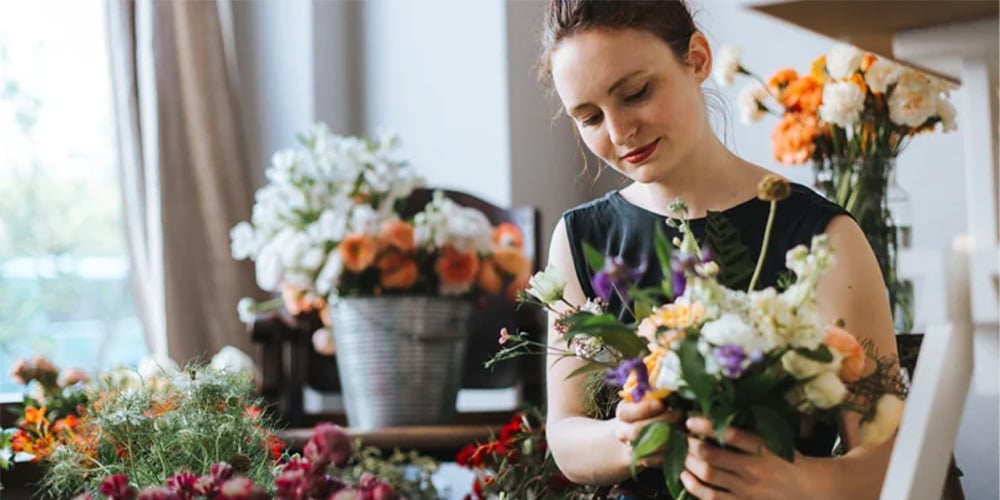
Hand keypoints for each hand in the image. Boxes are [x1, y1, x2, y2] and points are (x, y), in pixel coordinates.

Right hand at [613, 398, 681, 469]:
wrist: (639, 435)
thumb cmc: (649, 411)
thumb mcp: (647, 398)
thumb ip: (654, 392)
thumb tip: (668, 383)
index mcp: (623, 413)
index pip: (626, 412)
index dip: (644, 409)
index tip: (661, 403)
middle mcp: (623, 432)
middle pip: (636, 431)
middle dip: (660, 422)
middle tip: (678, 413)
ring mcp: (632, 449)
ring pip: (647, 447)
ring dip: (667, 438)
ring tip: (682, 428)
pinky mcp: (644, 461)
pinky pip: (656, 460)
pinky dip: (670, 452)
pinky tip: (680, 443)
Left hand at [680, 417, 813, 499]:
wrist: (811, 492)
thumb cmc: (791, 463)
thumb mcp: (777, 443)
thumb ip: (752, 433)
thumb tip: (721, 416)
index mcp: (765, 449)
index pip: (731, 434)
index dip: (706, 426)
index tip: (690, 421)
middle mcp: (755, 469)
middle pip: (711, 455)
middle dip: (691, 445)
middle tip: (684, 439)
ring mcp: (748, 490)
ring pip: (708, 474)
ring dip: (690, 463)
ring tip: (684, 456)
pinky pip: (712, 497)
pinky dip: (694, 487)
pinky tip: (686, 477)